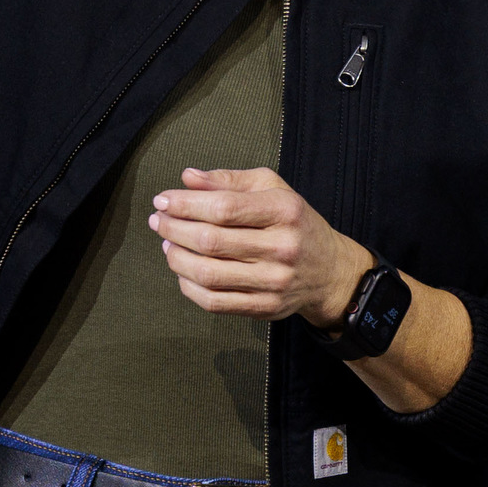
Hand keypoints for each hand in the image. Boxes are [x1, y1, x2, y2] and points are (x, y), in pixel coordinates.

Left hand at [151, 168, 373, 327]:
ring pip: (208, 274)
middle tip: (158, 220)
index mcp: (285, 211)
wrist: (329, 270)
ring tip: (167, 243)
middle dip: (174, 229)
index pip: (224, 207)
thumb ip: (229, 180)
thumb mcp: (272, 188)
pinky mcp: (266, 308)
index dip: (185, 204)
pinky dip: (189, 286)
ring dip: (177, 258)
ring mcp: (274, 282)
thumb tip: (187, 177)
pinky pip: (215, 302)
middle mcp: (282, 247)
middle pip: (211, 241)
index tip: (162, 200)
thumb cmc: (294, 222)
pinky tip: (182, 270)